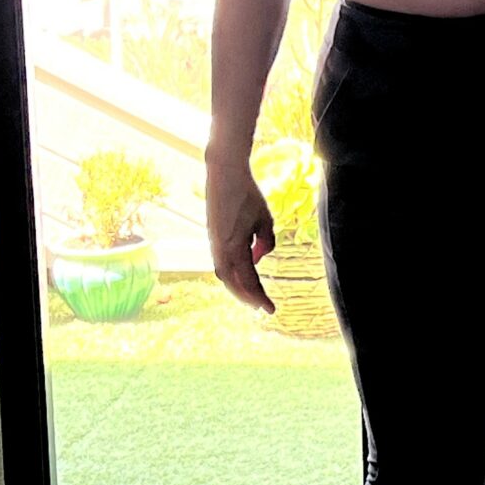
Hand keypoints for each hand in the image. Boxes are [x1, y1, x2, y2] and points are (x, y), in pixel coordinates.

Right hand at [207, 155, 276, 311]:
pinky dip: (233, 272)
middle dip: (248, 297)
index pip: (249, 281)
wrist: (224, 174)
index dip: (260, 298)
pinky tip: (242, 272)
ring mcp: (214, 243)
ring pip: (224, 274)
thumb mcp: (265, 220)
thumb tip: (258, 260)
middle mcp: (220, 249)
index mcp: (234, 248)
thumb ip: (265, 243)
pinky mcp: (213, 237)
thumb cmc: (247, 195)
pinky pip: (222, 262)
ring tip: (252, 294)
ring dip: (238, 286)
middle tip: (263, 307)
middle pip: (233, 283)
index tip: (271, 310)